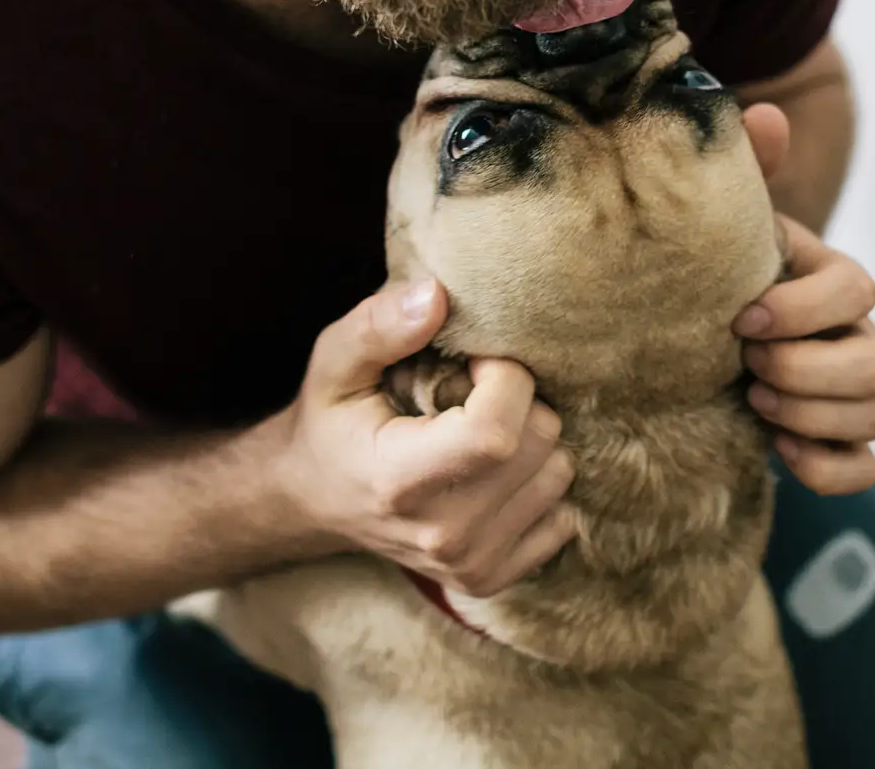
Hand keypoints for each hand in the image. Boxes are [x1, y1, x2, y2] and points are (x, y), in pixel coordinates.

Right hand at [275, 280, 576, 597]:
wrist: (312, 501)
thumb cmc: (331, 421)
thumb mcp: (335, 363)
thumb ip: (379, 325)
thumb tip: (437, 295)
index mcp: (400, 481)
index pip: (496, 432)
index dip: (505, 378)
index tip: (477, 362)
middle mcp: (441, 534)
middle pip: (538, 443)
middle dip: (520, 400)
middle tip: (475, 393)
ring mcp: (469, 564)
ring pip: (558, 474)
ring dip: (532, 439)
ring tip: (481, 431)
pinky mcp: (489, 579)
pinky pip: (562, 516)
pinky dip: (538, 483)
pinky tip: (493, 471)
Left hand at [735, 104, 874, 494]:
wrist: (693, 333)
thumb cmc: (716, 271)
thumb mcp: (727, 224)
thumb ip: (749, 172)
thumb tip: (765, 114)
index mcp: (832, 280)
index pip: (857, 290)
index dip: (806, 309)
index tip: (743, 316)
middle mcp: (856, 336)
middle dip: (809, 371)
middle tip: (747, 367)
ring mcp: (852, 392)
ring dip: (817, 415)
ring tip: (755, 402)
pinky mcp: (836, 440)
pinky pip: (865, 468)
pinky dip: (829, 466)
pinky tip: (779, 450)